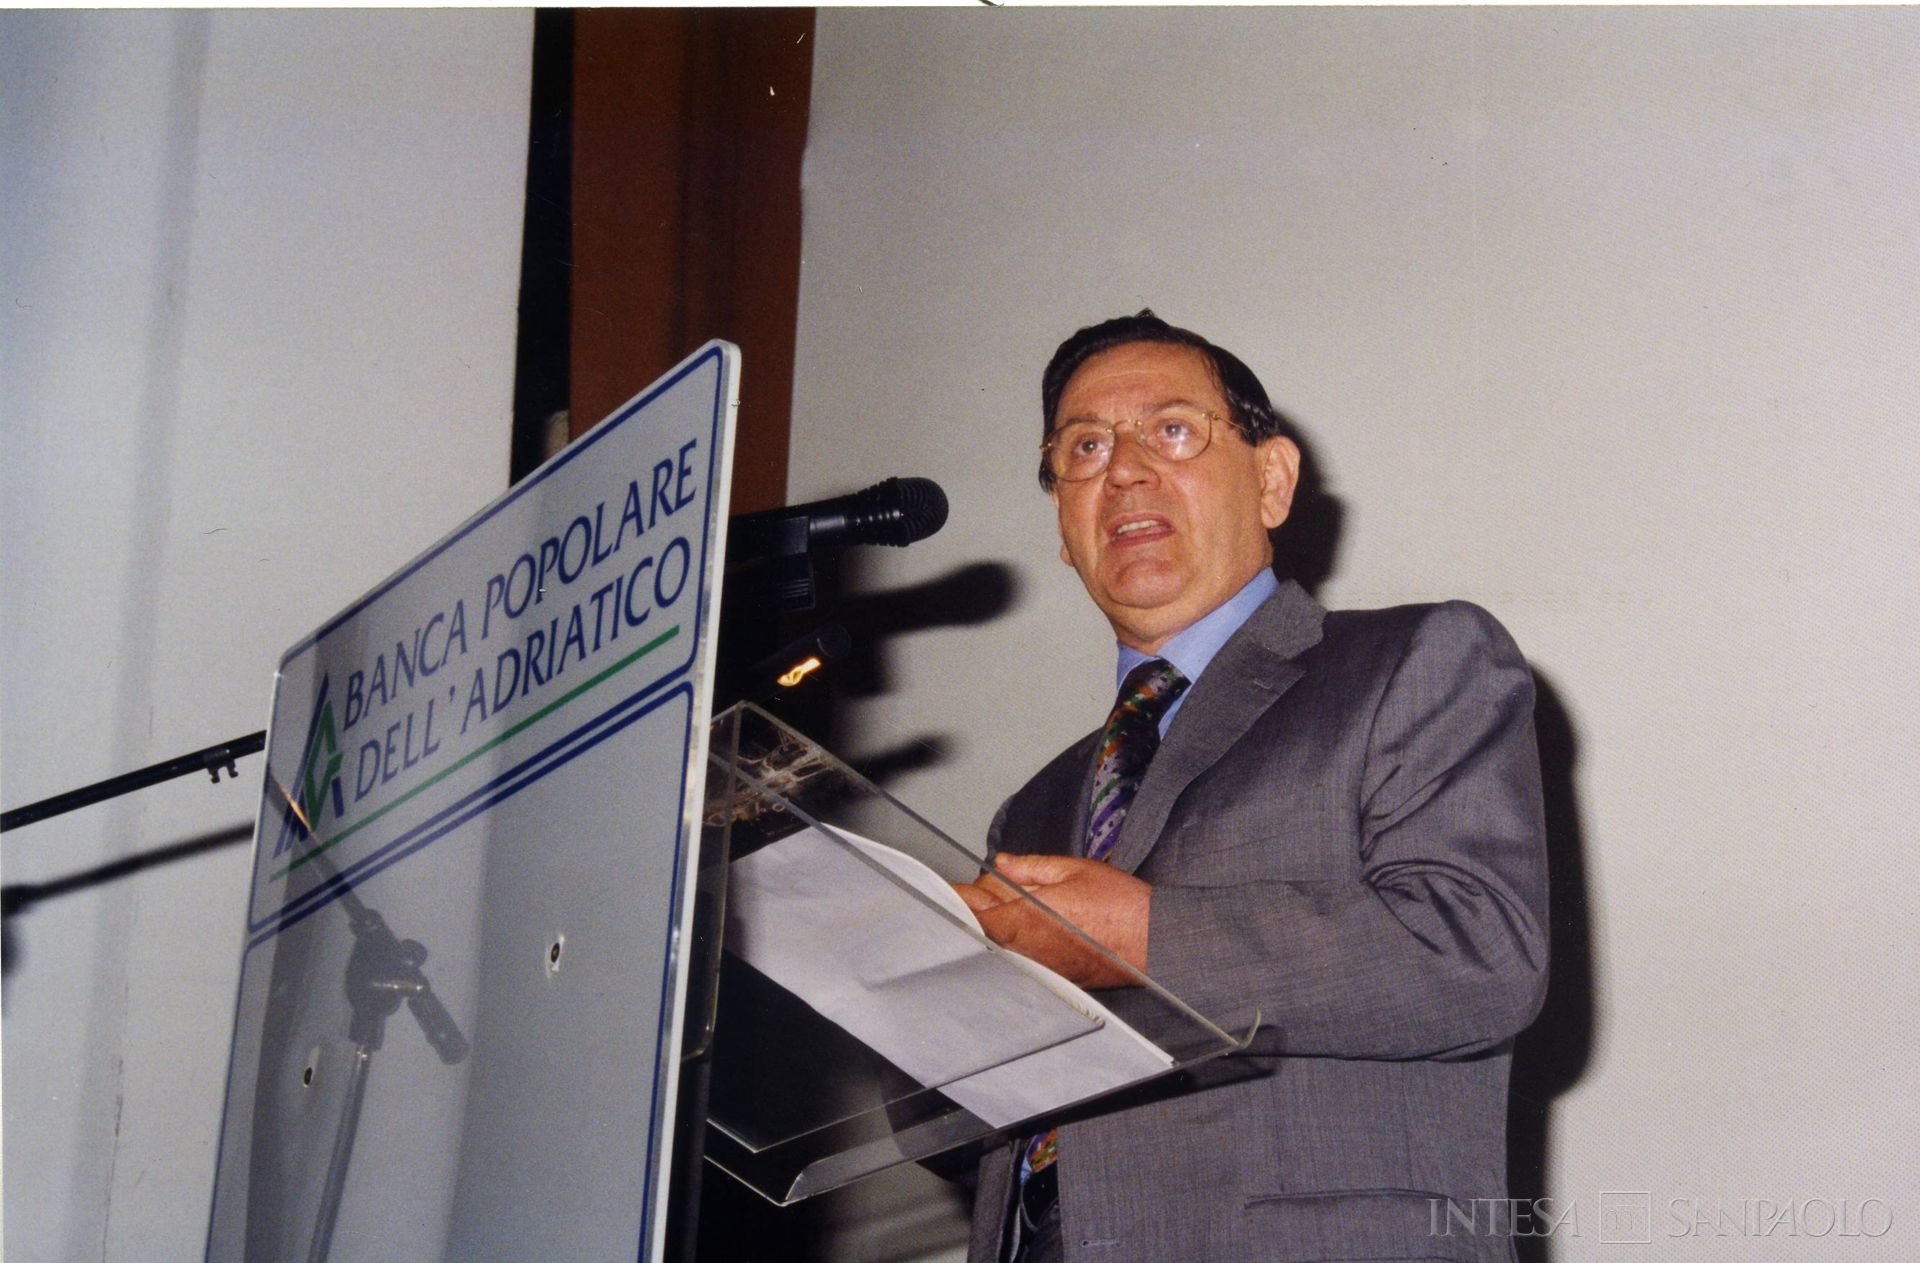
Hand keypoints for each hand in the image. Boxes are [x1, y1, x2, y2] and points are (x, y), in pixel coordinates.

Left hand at [952, 854, 1149, 988]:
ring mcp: (1036, 969)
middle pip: (979, 932)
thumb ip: (1029, 868)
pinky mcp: (1052, 979)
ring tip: (1004, 908)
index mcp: (1020, 919)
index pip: (970, 911)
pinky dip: (1015, 944)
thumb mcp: (1072, 870)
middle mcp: (1022, 950)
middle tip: (977, 893)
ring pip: (998, 947)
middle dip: (974, 911)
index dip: (956, 898)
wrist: (1153, 943)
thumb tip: (1003, 864)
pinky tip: (1027, 929)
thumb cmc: (1119, 906)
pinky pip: (1020, 960)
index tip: (947, 888)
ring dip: (994, 928)